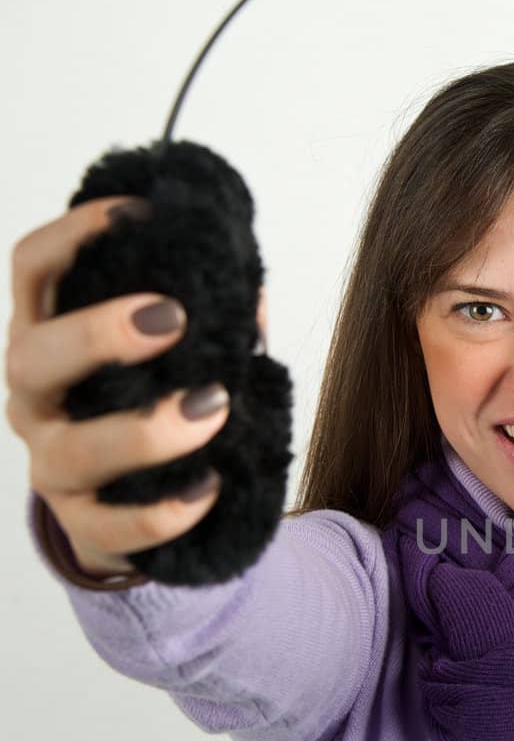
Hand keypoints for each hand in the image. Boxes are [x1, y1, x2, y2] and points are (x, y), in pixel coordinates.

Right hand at [5, 197, 265, 578]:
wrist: (135, 510)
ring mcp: (52, 464)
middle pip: (34, 355)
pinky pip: (113, 525)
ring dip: (144, 429)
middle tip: (175, 319)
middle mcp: (37, 397)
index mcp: (51, 338)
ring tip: (212, 407)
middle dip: (100, 332)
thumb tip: (253, 296)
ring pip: (73, 449)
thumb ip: (212, 322)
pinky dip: (163, 510)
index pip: (32, 269)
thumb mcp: (177, 356)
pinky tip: (209, 487)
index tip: (139, 214)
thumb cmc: (155, 407)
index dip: (74, 234)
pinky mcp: (84, 524)